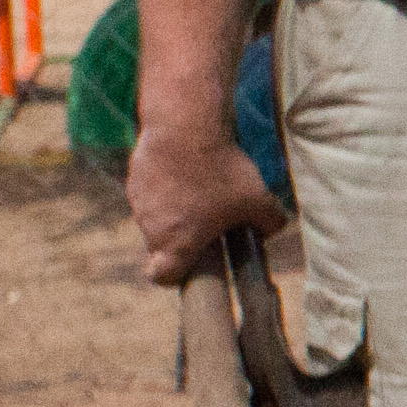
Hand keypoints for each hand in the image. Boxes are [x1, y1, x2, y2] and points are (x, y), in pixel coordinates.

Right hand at [126, 119, 287, 285]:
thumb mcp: (259, 200)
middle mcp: (151, 229)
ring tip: (201, 188)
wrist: (185, 130)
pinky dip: (166, 188)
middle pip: (162, 246)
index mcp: (177, 244)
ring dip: (174, 210)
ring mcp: (139, 204)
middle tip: (208, 221)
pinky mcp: (135, 180)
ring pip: (156, 218)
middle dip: (183, 239)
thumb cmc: (222, 172)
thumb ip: (269, 223)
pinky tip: (187, 170)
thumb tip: (271, 230)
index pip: (163, 277)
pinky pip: (151, 193)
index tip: (192, 267)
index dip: (175, 277)